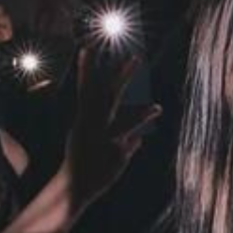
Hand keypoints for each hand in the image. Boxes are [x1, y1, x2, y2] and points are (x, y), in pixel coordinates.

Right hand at [64, 49, 155, 205]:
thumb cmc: (81, 158)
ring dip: (142, 114)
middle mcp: (94, 126)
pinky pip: (132, 143)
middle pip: (110, 97)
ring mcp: (107, 140)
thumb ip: (109, 126)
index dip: (86, 70)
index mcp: (83, 119)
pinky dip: (132, 144)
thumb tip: (130, 124)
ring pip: (127, 122)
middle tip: (135, 58)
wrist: (75, 185)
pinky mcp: (118, 155)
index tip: (86, 48)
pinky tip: (122, 151)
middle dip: (122, 77)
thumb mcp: (85, 137)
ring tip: (158, 108)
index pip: (86, 90)